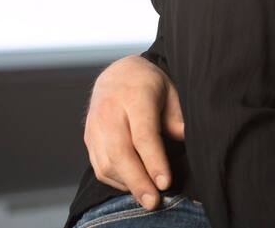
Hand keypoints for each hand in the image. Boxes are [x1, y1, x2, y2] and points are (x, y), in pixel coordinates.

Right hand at [84, 55, 183, 209]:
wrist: (118, 73)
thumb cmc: (151, 84)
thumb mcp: (172, 91)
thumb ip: (177, 118)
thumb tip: (186, 142)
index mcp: (135, 97)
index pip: (143, 135)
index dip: (154, 161)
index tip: (165, 182)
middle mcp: (110, 112)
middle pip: (120, 153)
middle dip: (138, 181)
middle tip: (154, 202)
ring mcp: (95, 127)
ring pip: (107, 163)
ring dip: (127, 185)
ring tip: (148, 198)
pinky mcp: (88, 139)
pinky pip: (99, 167)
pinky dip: (116, 181)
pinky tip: (134, 186)